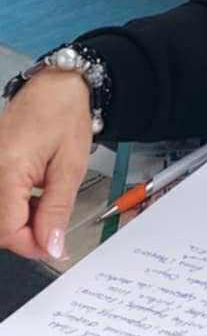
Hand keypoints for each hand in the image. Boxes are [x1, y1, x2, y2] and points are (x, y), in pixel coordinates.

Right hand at [0, 75, 92, 263]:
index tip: (53, 248)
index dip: (31, 245)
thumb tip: (51, 246)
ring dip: (22, 221)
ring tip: (48, 206)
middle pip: (0, 225)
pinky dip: (17, 206)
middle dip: (26, 235)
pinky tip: (37, 199)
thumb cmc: (64, 116)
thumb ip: (57, 210)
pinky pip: (0, 199)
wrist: (55, 87)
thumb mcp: (70, 168)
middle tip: (54, 229)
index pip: (8, 228)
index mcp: (8, 168)